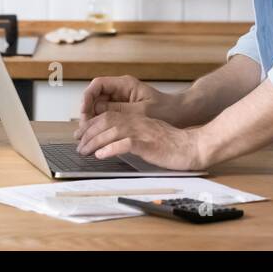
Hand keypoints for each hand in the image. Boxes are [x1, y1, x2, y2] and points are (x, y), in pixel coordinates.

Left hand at [72, 110, 207, 171]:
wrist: (193, 147)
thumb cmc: (172, 145)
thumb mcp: (148, 135)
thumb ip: (132, 135)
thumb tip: (111, 143)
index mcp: (137, 119)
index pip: (108, 116)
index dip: (92, 125)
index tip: (82, 136)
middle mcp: (137, 122)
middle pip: (106, 121)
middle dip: (89, 134)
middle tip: (79, 146)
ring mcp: (142, 132)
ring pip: (112, 131)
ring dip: (95, 142)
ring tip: (85, 152)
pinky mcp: (148, 144)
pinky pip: (125, 143)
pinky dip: (111, 148)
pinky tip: (101, 154)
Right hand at [77, 75, 184, 125]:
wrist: (181, 114)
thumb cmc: (167, 110)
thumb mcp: (141, 112)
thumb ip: (118, 111)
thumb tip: (97, 111)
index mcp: (125, 84)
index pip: (97, 85)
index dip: (87, 98)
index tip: (84, 112)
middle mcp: (121, 90)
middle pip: (95, 97)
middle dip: (87, 112)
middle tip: (84, 128)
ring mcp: (121, 100)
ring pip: (99, 107)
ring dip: (92, 120)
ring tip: (86, 135)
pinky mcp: (124, 110)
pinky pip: (107, 115)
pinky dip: (101, 124)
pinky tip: (97, 136)